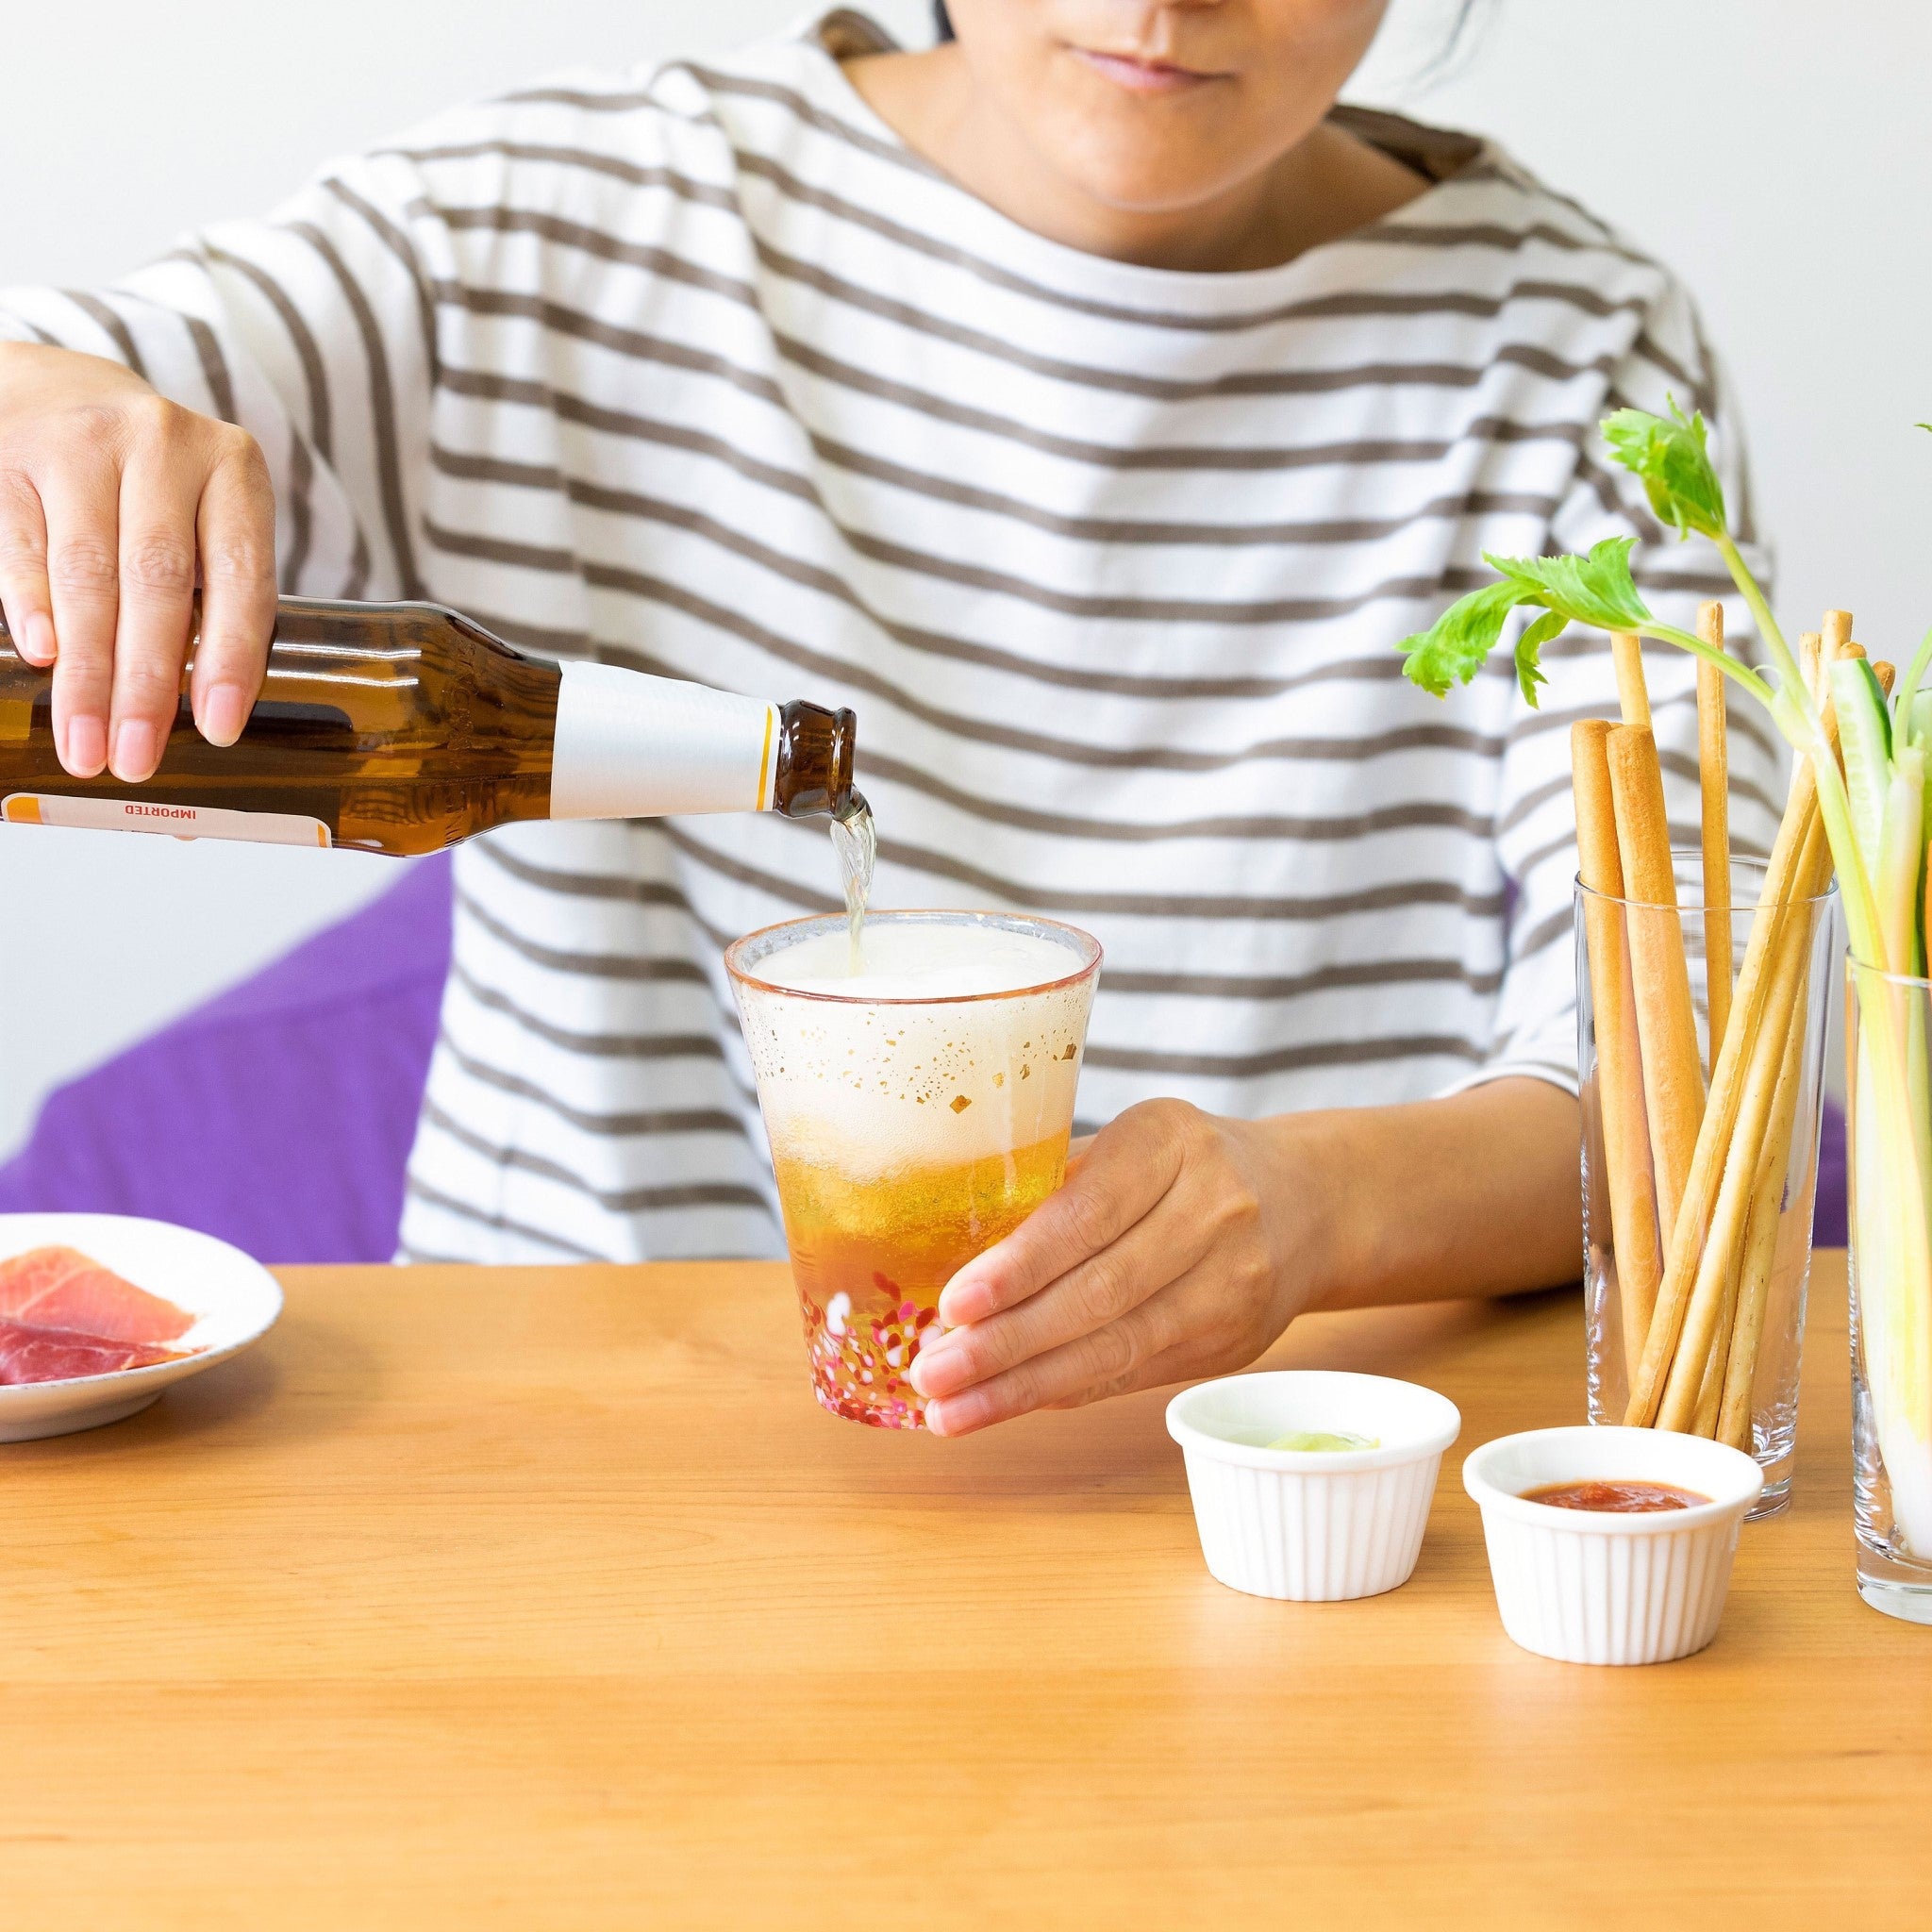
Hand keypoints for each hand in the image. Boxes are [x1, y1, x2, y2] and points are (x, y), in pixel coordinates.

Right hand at [0, 342, 275, 780]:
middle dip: (144, 685)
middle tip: (134, 758)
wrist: (57, 388)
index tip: (218, 729)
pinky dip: (33, 607)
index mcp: (233, 471)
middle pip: (156, 585)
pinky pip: (25, 546)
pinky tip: (44, 659)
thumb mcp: (201, 519)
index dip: (231, 660)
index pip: (240, 578)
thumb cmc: (150, 482)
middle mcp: (164, 446)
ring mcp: (85, 443)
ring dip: (86, 672)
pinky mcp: (15, 454)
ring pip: (88, 575)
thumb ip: (206, 595)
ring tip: (86, 743)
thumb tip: (196, 712)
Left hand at [909, 1100, 1306, 1435]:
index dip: (1020, 1266)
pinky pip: (1135, 1374)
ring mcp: (1234, 1283)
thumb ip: (1053, 1190)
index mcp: (1169, 1140)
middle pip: (1100, 1292)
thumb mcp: (1127, 1145)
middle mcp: (1215, 1209)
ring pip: (1118, 1346)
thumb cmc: (1178, 1167)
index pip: (1088, 1213)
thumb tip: (945, 1265)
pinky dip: (1066, 1392)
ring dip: (1025, 1386)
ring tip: (952, 1410)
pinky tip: (1010, 1403)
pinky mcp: (1234, 1342)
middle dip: (1007, 1343)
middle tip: (933, 1374)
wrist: (1304, 1202)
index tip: (955, 1304)